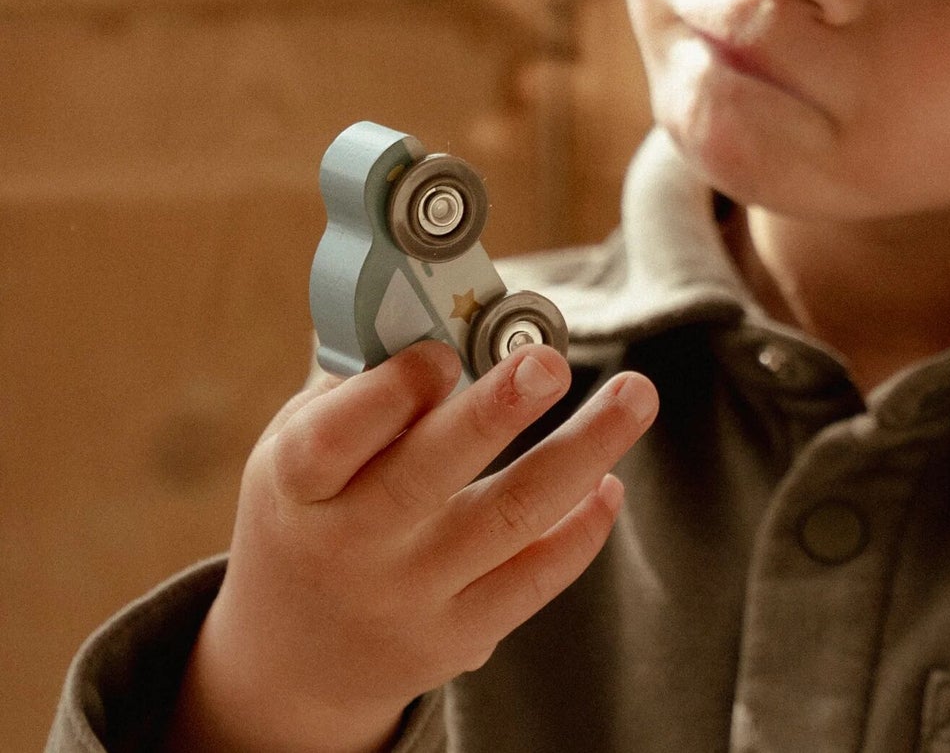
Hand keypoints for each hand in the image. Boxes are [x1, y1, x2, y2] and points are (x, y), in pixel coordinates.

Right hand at [169, 340, 657, 752]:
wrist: (289, 665)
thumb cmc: (309, 514)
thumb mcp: (296, 450)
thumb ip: (359, 385)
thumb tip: (437, 309)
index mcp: (298, 486)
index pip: (335, 437)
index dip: (389, 393)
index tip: (441, 351)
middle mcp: (351, 545)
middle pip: (430, 474)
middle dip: (496, 412)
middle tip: (549, 361)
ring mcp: (408, 596)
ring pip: (509, 519)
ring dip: (582, 450)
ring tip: (636, 394)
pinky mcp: (457, 636)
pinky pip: (533, 579)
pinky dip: (580, 529)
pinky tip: (609, 479)